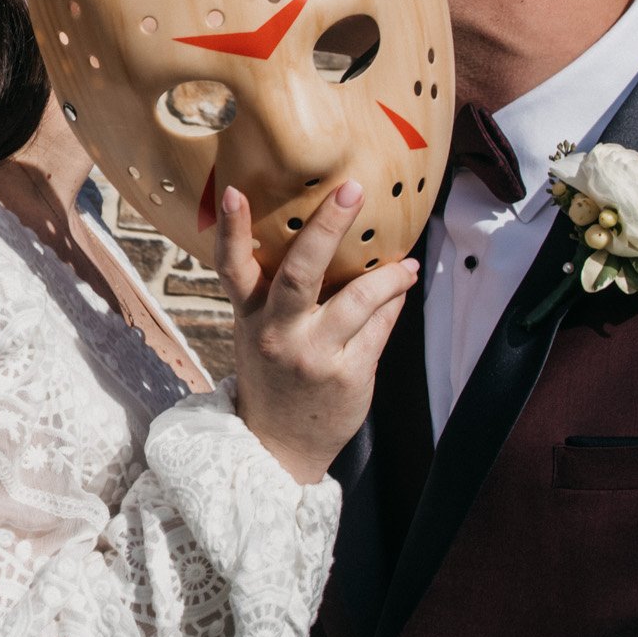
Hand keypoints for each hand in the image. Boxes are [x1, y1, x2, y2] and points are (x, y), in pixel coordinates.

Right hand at [214, 181, 417, 484]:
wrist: (278, 446)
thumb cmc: (274, 378)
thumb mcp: (259, 333)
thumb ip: (278, 294)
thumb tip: (325, 238)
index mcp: (250, 317)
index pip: (231, 268)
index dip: (232, 229)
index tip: (234, 190)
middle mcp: (277, 334)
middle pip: (299, 273)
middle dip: (327, 228)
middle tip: (351, 190)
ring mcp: (313, 355)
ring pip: (356, 300)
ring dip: (387, 275)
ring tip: (406, 264)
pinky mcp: (348, 375)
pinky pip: (379, 328)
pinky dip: (393, 302)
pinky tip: (403, 287)